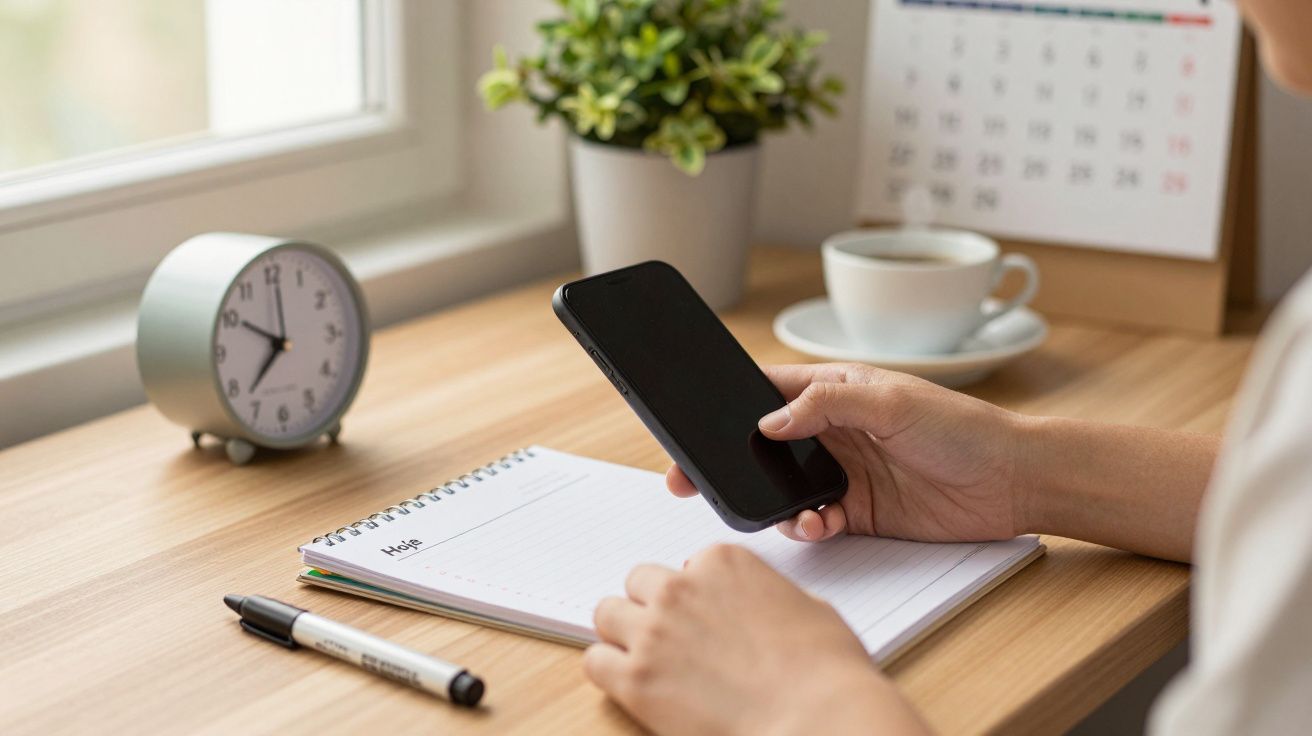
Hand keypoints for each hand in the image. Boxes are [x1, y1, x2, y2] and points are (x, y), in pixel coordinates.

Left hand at [585, 544, 930, 735]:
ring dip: (623, 635)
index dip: (693, 597)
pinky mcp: (636, 677)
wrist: (819, 717)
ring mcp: (654, 631)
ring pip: (607, 615)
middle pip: (639, 584)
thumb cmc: (825, 671)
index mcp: (723, 562)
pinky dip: (608, 671)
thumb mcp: (807, 607)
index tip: (702, 618)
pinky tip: (632, 686)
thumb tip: (756, 606)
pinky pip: (594, 661)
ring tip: (646, 661)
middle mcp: (682, 587)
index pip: (685, 567)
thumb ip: (764, 595)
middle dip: (651, 608)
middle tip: (669, 639)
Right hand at [667, 363, 1029, 542]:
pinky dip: (809, 526)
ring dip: (777, 503)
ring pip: (785, 488)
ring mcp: (845, 472)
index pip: (769, 391)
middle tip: (696, 481)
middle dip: (733, 463)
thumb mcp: (892, 402)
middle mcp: (834, 431)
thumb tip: (770, 421)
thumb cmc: (962, 427)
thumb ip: (826, 407)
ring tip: (794, 512)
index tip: (697, 423)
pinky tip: (821, 524)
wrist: (1011, 481)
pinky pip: (815, 520)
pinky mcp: (858, 511)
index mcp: (836, 391)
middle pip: (765, 445)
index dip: (731, 406)